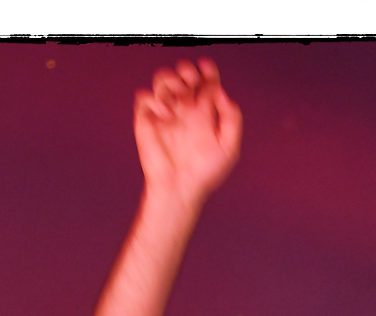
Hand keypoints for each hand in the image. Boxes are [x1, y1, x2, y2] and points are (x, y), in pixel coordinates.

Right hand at [133, 58, 242, 207]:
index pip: (205, 81)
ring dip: (170, 81)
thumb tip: (219, 92)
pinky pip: (144, 97)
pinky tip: (165, 116)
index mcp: (203, 112)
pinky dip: (154, 100)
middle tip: (191, 82)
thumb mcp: (229, 147)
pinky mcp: (146, 121)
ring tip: (178, 98)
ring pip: (162, 79)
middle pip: (183, 74)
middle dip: (187, 71)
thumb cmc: (205, 173)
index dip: (207, 69)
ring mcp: (164, 114)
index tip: (206, 67)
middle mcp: (183, 109)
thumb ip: (231, 118)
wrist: (180, 188)